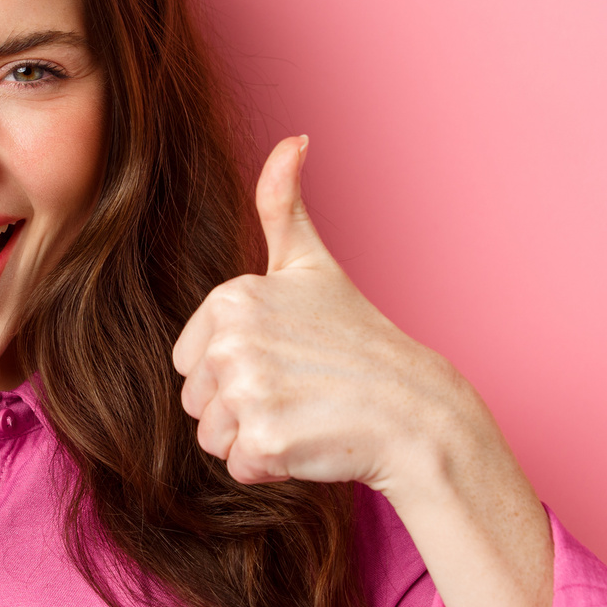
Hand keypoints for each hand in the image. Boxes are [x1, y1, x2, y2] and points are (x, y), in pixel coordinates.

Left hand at [172, 136, 485, 493]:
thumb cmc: (358, 340)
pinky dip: (270, 467)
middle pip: (195, 400)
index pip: (189, 359)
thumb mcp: (313, 265)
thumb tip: (292, 138)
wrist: (416, 409)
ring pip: (210, 437)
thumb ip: (282, 204)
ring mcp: (248, 391)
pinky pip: (237, 467)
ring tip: (303, 413)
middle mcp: (232, 339)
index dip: (233, 370)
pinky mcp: (265, 440)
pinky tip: (309, 441)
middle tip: (297, 390)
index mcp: (232, 297)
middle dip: (240, 407)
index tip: (283, 359)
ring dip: (252, 439)